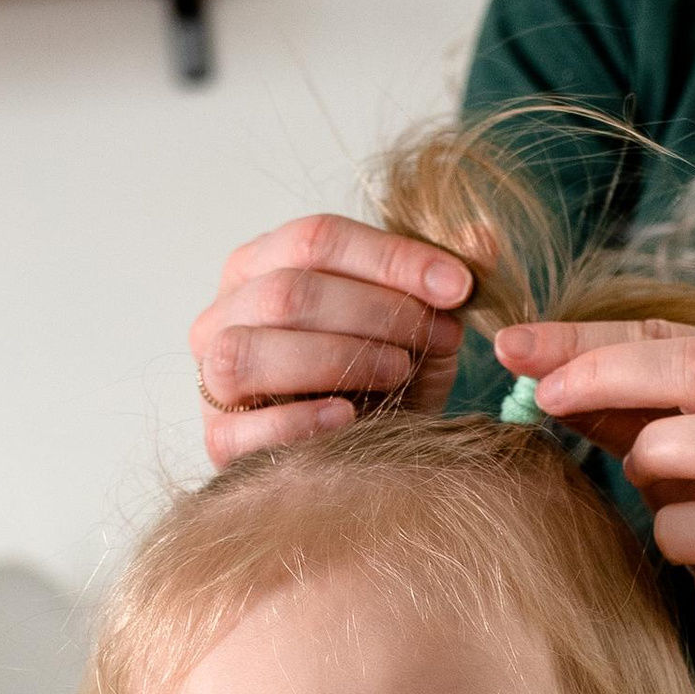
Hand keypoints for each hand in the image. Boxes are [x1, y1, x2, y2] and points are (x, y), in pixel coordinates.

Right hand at [190, 214, 471, 463]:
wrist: (358, 456)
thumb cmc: (378, 378)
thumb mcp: (419, 324)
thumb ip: (443, 280)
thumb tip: (481, 237)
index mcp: (266, 262)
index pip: (317, 237)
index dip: (392, 258)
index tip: (458, 286)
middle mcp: (226, 310)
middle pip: (289, 291)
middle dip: (376, 311)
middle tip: (437, 335)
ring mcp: (212, 375)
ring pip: (250, 350)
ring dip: (338, 358)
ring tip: (398, 371)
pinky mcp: (217, 438)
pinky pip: (241, 426)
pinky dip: (300, 420)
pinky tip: (349, 417)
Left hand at [491, 318, 694, 693]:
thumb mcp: (675, 456)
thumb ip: (617, 411)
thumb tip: (533, 366)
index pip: (675, 333)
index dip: (589, 337)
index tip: (514, 346)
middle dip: (611, 373)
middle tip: (544, 396)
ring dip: (658, 450)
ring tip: (636, 474)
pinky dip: (675, 530)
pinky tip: (666, 540)